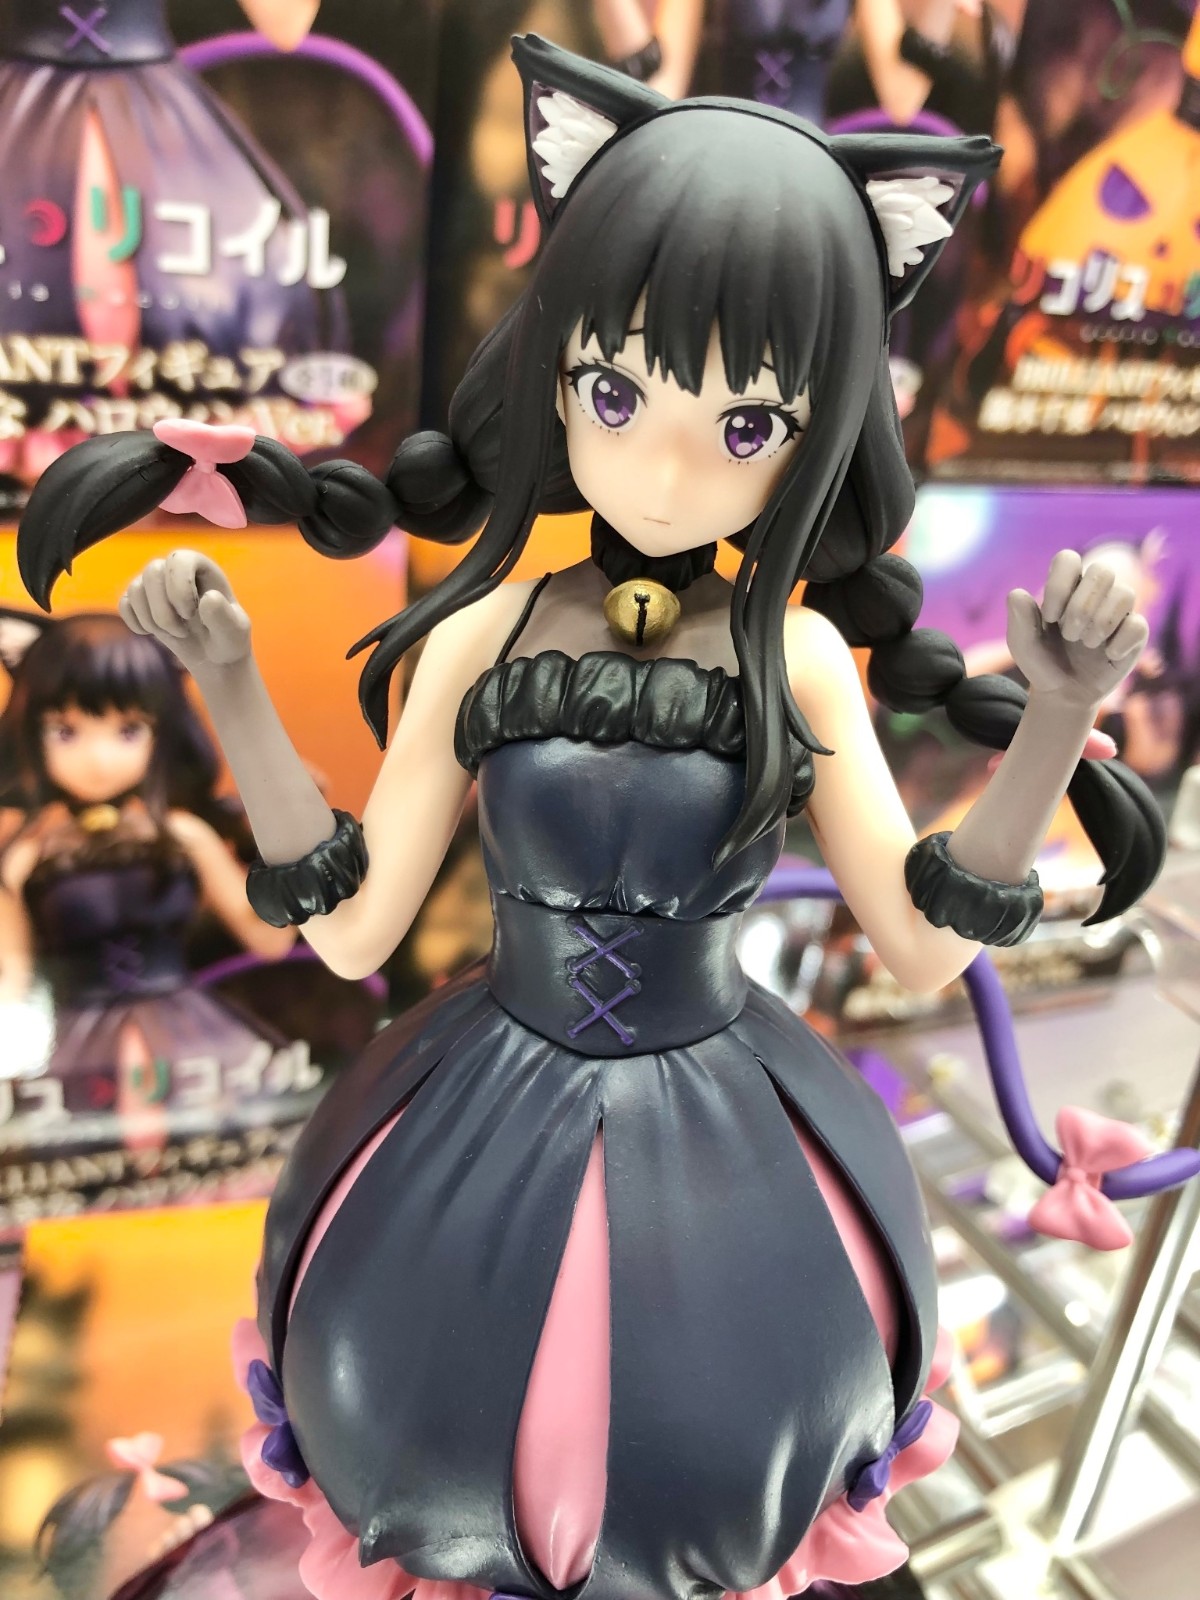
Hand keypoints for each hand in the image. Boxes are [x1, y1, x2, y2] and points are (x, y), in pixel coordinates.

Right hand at [120, 550, 251, 675]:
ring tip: (175, 634)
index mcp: (201, 568)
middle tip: (182, 632)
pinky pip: (124, 604)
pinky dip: (136, 622)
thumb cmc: (227, 639)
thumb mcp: (233, 632)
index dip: (179, 586)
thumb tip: (207, 599)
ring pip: (135, 589)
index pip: (179, 559)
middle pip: (152, 571)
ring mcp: (156, 585)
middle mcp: (175, 570)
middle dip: (163, 610)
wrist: (213, 656)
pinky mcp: (140, 601)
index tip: (190, 614)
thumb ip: (224, 616)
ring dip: (151, 620)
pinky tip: (152, 634)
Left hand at [1007, 550, 1148, 709]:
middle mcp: (1095, 592)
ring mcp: (1118, 610)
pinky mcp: (1136, 631)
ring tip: (1086, 644)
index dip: (1059, 586)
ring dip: (1100, 625)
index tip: (1050, 617)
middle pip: (1102, 571)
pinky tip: (1108, 654)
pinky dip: (1119, 643)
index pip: (1068, 559)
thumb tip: (1017, 594)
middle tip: (1070, 634)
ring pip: (1124, 594)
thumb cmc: (1043, 661)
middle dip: (1082, 607)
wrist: (1063, 694)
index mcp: (1066, 587)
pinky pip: (1137, 625)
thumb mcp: (1024, 645)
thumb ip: (1019, 620)